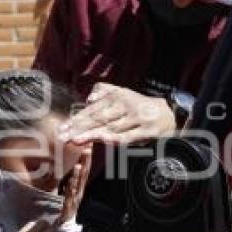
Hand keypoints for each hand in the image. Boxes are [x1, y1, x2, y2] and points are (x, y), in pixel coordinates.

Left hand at [58, 83, 175, 145]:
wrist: (168, 115)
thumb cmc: (139, 106)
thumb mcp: (122, 93)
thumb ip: (104, 91)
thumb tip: (89, 98)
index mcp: (119, 95)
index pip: (94, 109)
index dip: (77, 118)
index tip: (63, 127)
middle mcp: (127, 105)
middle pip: (99, 117)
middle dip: (79, 127)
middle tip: (63, 135)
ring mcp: (137, 118)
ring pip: (111, 127)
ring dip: (92, 134)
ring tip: (75, 140)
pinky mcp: (147, 131)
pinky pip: (128, 136)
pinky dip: (115, 138)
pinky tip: (102, 140)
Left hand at [58, 147, 91, 224]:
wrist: (63, 229)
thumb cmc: (66, 210)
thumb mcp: (69, 193)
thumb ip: (71, 182)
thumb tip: (73, 168)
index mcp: (79, 189)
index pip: (85, 171)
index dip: (87, 158)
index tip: (88, 145)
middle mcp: (78, 194)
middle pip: (84, 176)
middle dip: (85, 163)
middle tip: (87, 149)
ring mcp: (74, 201)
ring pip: (77, 187)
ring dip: (78, 176)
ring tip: (79, 165)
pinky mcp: (67, 209)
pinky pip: (68, 198)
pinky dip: (70, 190)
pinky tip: (69, 183)